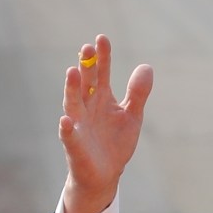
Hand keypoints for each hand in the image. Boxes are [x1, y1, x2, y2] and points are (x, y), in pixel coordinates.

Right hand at [58, 34, 152, 212]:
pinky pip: (68, 136)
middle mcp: (87, 107)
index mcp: (101, 98)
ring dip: (71, 89)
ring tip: (72, 72)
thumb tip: (146, 66)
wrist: (106, 175)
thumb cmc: (116, 142)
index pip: (101, 72)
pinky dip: (66, 129)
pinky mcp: (75, 146)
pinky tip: (65, 121)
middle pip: (85, 83)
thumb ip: (138, 93)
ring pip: (73, 103)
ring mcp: (79, 125)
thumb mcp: (132, 116)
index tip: (102, 38)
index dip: (102, 57)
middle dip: (86, 66)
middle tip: (86, 47)